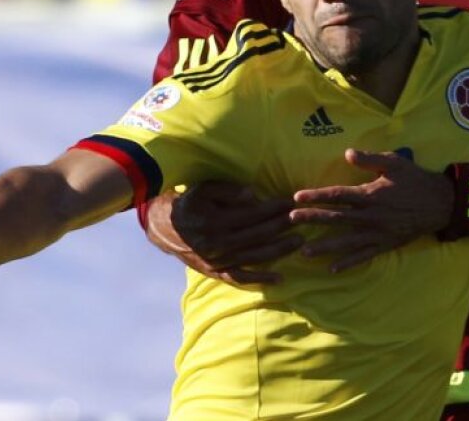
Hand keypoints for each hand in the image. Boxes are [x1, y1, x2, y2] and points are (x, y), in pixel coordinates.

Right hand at [143, 182, 302, 285]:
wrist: (165, 229)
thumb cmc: (190, 203)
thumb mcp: (204, 189)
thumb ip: (229, 191)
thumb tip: (254, 195)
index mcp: (215, 222)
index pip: (253, 215)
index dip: (274, 208)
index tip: (292, 202)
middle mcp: (217, 244)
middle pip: (258, 236)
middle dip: (282, 226)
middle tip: (303, 219)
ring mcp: (217, 261)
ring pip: (254, 257)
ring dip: (279, 250)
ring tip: (300, 242)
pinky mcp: (216, 272)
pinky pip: (241, 278)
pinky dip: (260, 278)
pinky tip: (280, 277)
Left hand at [290, 149, 453, 272]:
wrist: (440, 203)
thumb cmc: (415, 180)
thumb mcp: (394, 162)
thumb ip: (369, 159)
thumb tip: (347, 153)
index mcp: (370, 194)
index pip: (337, 196)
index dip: (316, 196)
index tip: (296, 198)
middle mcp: (370, 216)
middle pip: (335, 219)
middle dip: (311, 220)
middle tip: (290, 222)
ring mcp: (377, 233)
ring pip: (346, 242)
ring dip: (324, 247)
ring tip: (304, 252)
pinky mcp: (385, 245)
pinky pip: (364, 256)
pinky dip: (348, 263)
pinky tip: (332, 269)